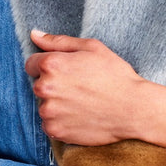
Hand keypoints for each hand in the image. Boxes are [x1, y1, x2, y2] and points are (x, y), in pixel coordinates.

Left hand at [24, 30, 165, 161]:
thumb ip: (59, 41)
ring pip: (45, 106)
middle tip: (80, 88)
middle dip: (54, 85)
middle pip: (39, 85)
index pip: (31, 64)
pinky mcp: (55, 130)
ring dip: (57, 105)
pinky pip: (50, 125)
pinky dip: (61, 122)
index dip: (49, 67)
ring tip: (82, 103)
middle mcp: (45, 88)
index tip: (67, 73)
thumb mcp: (91, 48)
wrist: (133, 108)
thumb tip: (34, 35)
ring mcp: (49, 111)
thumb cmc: (115, 75)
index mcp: (51, 65)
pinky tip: (81, 117)